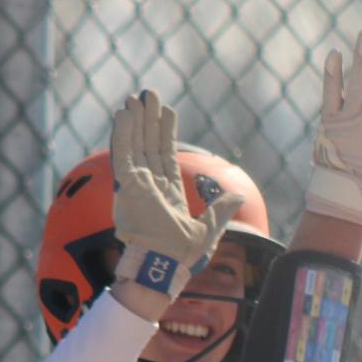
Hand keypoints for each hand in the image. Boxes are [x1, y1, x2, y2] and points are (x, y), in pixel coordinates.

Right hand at [109, 89, 244, 300]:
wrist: (165, 267)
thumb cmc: (183, 256)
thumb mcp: (209, 229)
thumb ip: (220, 209)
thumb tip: (238, 195)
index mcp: (168, 195)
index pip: (165, 157)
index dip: (165, 134)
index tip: (166, 112)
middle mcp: (150, 187)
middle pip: (149, 146)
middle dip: (149, 120)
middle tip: (148, 94)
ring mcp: (137, 186)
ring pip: (135, 146)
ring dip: (136, 121)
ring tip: (136, 97)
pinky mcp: (127, 188)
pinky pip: (123, 155)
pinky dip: (123, 134)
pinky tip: (124, 114)